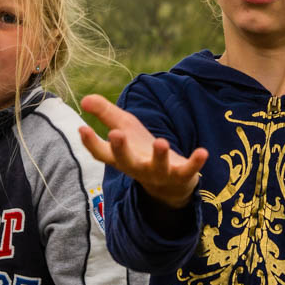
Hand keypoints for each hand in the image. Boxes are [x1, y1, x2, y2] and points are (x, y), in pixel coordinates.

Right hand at [80, 94, 207, 209]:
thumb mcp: (125, 129)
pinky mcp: (181, 176)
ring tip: (161, 142)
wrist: (169, 185)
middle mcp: (137, 168)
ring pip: (158, 167)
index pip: (102, 154)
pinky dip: (195, 162)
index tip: (82, 128)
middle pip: (126, 161)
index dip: (91, 142)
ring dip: (159, 156)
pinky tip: (202, 151)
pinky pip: (188, 170)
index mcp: (122, 158)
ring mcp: (159, 174)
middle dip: (121, 149)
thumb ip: (106, 114)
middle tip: (116, 134)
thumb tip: (84, 99)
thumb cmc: (141, 151)